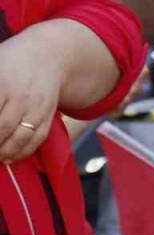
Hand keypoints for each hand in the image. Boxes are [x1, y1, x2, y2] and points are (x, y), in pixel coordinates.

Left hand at [0, 33, 63, 160]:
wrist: (46, 56)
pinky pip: (36, 139)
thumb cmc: (8, 62)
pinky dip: (21, 152)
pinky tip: (8, 156)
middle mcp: (20, 95)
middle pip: (1, 127)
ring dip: (3, 152)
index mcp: (1, 82)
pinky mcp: (47, 115)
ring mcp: (36, 107)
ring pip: (20, 137)